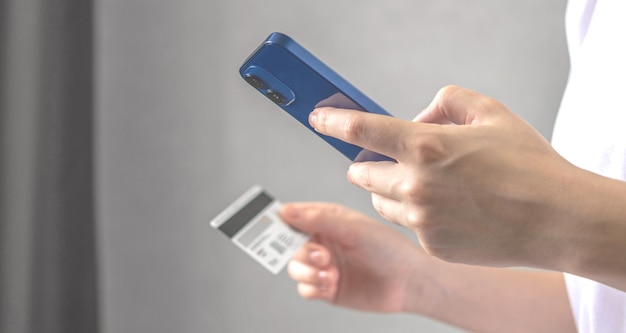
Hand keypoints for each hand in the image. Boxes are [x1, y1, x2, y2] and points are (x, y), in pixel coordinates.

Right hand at [281, 202, 423, 312]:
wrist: (408, 283)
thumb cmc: (388, 249)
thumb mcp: (353, 228)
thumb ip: (318, 219)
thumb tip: (286, 210)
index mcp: (327, 221)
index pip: (294, 217)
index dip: (280, 222)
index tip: (269, 227)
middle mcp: (323, 242)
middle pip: (289, 246)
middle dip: (300, 252)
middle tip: (318, 256)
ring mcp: (324, 266)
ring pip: (295, 268)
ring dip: (307, 272)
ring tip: (328, 273)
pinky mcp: (327, 288)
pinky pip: (305, 289)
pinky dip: (313, 287)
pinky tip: (330, 284)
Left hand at [309, 85, 580, 268]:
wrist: (556, 219)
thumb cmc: (527, 163)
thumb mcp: (490, 112)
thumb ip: (446, 102)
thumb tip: (418, 118)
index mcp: (424, 146)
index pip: (361, 131)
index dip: (334, 123)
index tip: (319, 121)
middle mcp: (414, 185)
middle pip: (361, 174)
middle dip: (367, 164)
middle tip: (390, 159)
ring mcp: (421, 220)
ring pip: (380, 203)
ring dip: (389, 191)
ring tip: (423, 185)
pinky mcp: (431, 245)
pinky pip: (408, 226)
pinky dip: (417, 215)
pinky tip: (449, 210)